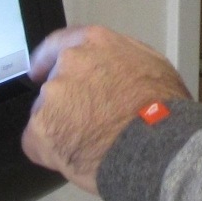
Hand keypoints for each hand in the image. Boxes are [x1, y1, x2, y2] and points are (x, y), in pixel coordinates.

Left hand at [22, 25, 189, 194]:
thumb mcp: (153, 65)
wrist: (156, 146)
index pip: (58, 43)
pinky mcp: (41, 129)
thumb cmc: (163, 110)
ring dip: (62, 127)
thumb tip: (113, 69)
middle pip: (55, 84)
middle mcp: (69, 62)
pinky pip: (38, 144)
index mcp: (95, 43)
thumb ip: (121, 60)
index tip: (39, 70)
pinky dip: (52, 153)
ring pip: (47, 115)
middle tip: (91, 123)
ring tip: (92, 144)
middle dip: (68, 102)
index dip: (46, 59)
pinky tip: (78, 157)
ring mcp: (52, 96)